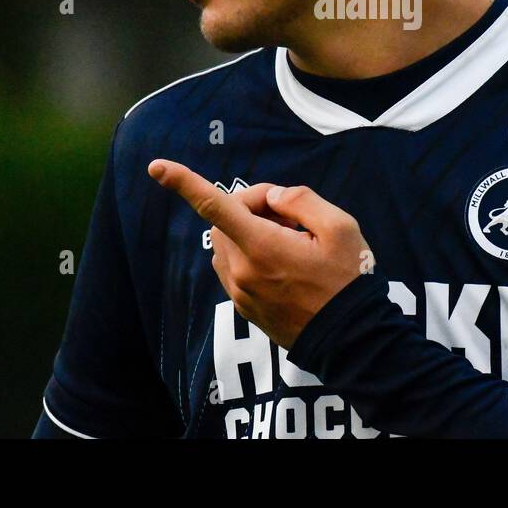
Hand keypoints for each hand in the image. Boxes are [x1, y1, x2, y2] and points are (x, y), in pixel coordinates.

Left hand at [148, 160, 372, 348]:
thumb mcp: (341, 228)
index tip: (156, 167)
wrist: (351, 340)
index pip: (215, 206)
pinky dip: (251, 254)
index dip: (184, 183)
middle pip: (224, 220)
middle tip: (290, 216)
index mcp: (262, 247)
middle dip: (251, 207)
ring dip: (249, 231)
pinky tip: (286, 263)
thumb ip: (302, 200)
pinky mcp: (246, 309)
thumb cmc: (348, 282)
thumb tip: (273, 198)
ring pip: (227, 244)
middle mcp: (242, 271)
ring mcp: (241, 293)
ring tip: (291, 241)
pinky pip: (234, 268)